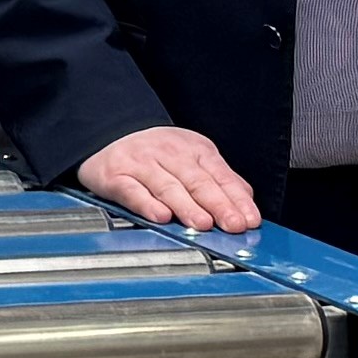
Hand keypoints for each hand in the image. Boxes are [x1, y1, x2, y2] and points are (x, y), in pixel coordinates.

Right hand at [73, 124, 259, 233]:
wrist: (108, 134)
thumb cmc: (155, 154)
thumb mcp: (192, 158)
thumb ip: (219, 180)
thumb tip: (245, 201)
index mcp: (193, 149)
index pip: (220, 176)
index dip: (236, 199)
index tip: (249, 220)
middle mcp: (168, 153)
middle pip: (198, 181)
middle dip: (218, 204)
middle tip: (232, 224)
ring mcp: (141, 163)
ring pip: (167, 186)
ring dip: (186, 206)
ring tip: (202, 224)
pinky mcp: (116, 175)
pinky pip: (132, 191)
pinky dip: (147, 204)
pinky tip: (161, 216)